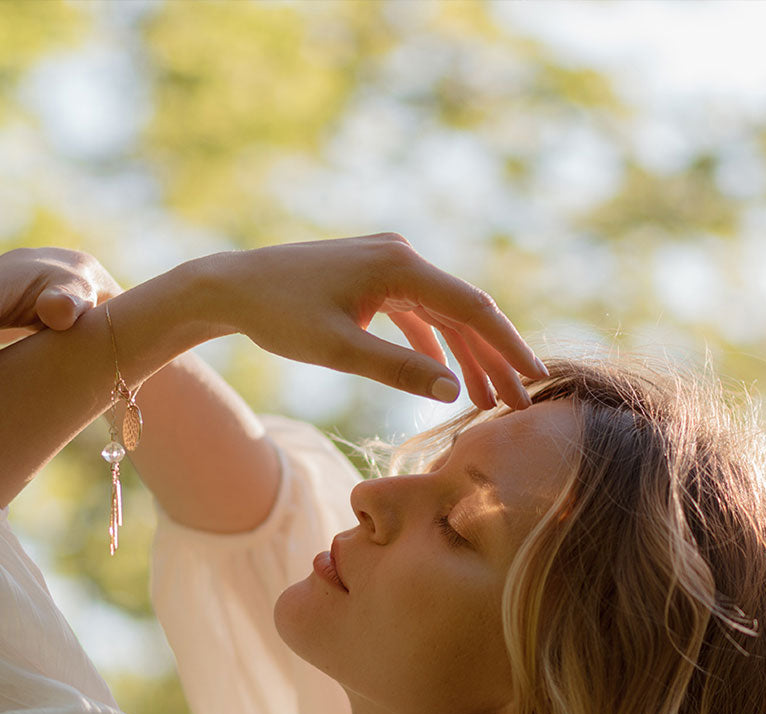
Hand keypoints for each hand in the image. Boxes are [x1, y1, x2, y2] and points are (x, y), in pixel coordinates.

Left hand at [201, 233, 545, 406]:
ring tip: (484, 401)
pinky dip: (431, 343)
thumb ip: (397, 369)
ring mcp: (386, 263)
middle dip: (491, 359)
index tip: (535, 382)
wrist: (230, 288)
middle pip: (463, 311)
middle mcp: (400, 256)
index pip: (472, 309)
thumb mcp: (338, 350)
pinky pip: (415, 312)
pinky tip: (443, 375)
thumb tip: (454, 390)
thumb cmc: (278, 317)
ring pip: (441, 314)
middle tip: (516, 405)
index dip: (508, 347)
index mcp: (400, 267)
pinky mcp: (371, 276)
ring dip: (462, 355)